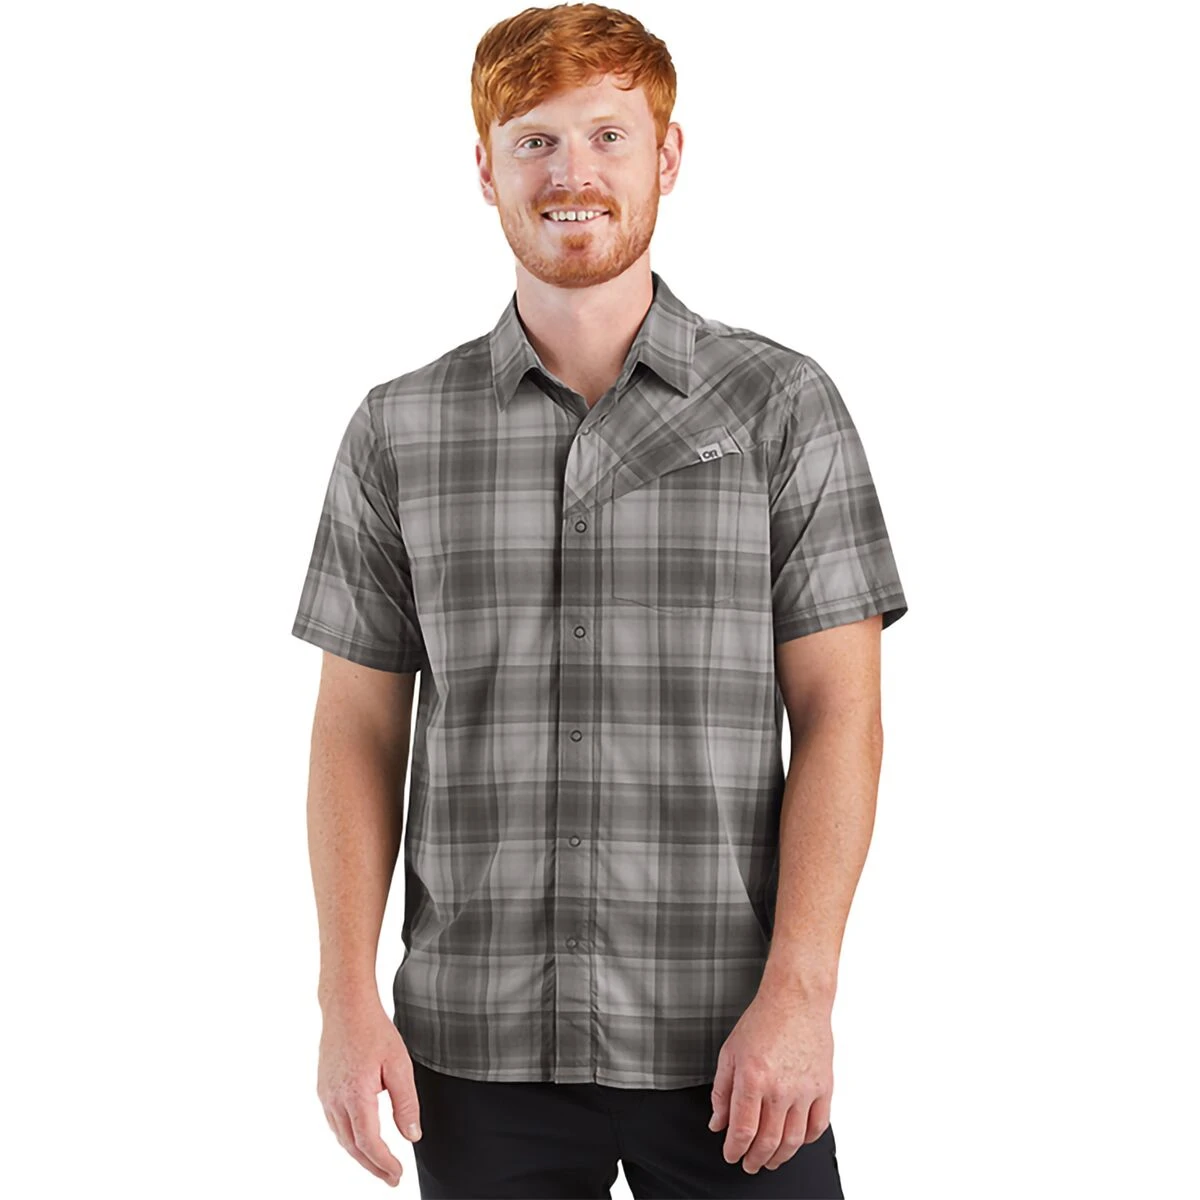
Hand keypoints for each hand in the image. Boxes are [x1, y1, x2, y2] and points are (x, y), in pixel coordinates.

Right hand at [317, 1001, 422, 1187]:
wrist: (346, 1007)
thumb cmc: (374, 1030)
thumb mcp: (399, 1065)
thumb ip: (406, 1103)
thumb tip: (411, 1136)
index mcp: (356, 1095)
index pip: (368, 1142)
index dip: (383, 1163)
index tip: (397, 1174)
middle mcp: (335, 1099)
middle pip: (352, 1146)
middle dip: (372, 1167)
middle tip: (390, 1178)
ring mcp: (326, 1095)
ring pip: (341, 1137)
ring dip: (360, 1155)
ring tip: (379, 1163)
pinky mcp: (323, 1088)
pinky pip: (335, 1123)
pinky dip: (349, 1137)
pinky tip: (360, 1138)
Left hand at [707, 985, 833, 1172]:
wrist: (796, 1000)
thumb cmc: (762, 1021)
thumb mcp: (730, 1052)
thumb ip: (721, 1091)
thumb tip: (718, 1123)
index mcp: (753, 1078)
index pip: (743, 1130)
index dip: (735, 1149)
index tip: (731, 1154)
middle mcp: (780, 1088)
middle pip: (768, 1141)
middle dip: (755, 1159)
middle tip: (749, 1164)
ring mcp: (805, 1090)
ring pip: (793, 1140)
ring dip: (780, 1157)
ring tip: (770, 1160)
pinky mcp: (824, 1087)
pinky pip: (818, 1126)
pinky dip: (806, 1140)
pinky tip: (796, 1141)